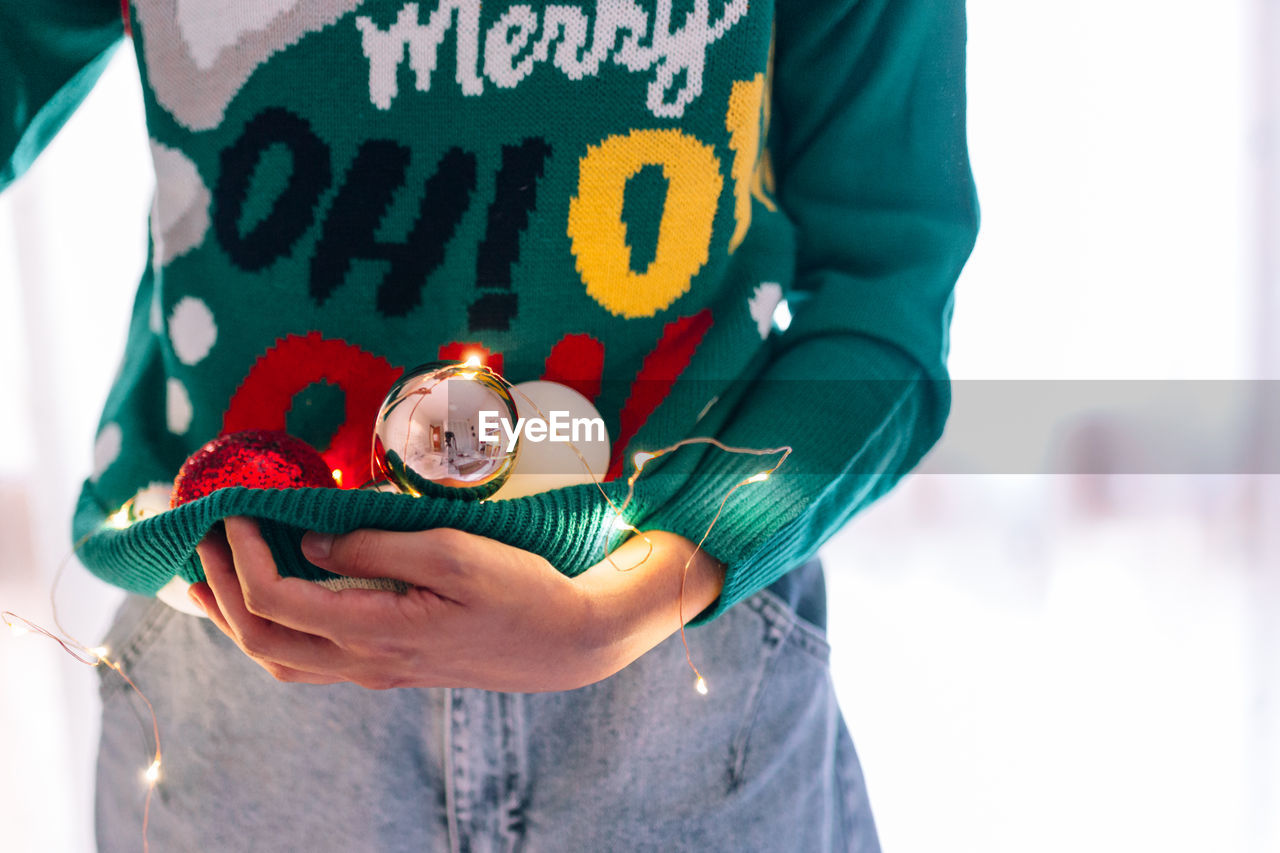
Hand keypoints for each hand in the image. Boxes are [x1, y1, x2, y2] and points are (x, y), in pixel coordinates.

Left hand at [190, 517, 724, 691]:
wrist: (570, 640)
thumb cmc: (521, 589)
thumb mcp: (453, 552)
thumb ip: (376, 546)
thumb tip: (311, 538)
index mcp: (376, 632)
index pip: (275, 602)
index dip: (241, 556)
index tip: (234, 507)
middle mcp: (366, 662)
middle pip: (260, 641)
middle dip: (218, 589)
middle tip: (203, 536)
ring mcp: (377, 669)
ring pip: (280, 658)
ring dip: (236, 616)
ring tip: (213, 574)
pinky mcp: (392, 663)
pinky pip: (310, 657)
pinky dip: (274, 624)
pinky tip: (277, 594)